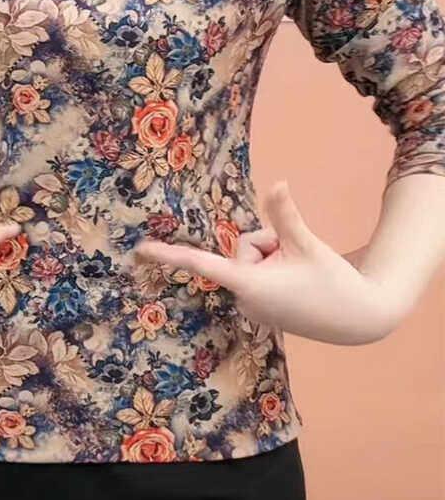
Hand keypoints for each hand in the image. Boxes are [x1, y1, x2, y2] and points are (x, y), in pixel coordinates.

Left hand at [127, 180, 401, 344]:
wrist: (360, 317)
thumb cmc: (333, 281)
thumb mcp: (308, 243)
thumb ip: (285, 214)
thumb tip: (277, 182)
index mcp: (249, 285)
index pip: (200, 264)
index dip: (169, 254)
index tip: (140, 250)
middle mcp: (244, 300)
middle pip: (241, 250)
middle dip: (266, 244)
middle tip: (295, 259)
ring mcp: (252, 308)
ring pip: (250, 260)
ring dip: (273, 257)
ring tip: (299, 273)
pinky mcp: (261, 311)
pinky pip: (256, 274)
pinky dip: (274, 269)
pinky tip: (297, 283)